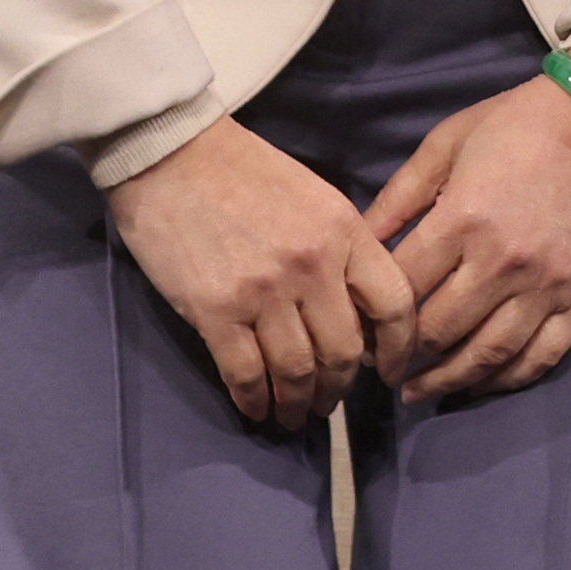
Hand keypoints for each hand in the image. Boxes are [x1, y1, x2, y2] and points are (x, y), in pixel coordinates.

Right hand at [104, 119, 416, 430]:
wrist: (172, 154)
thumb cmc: (246, 173)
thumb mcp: (318, 200)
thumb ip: (344, 251)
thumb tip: (360, 311)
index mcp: (346, 233)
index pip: (394, 304)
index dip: (398, 349)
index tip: (389, 372)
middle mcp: (313, 266)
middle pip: (345, 350)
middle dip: (339, 387)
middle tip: (330, 404)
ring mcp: (264, 291)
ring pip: (297, 370)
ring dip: (297, 403)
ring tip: (293, 415)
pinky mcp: (215, 310)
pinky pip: (244, 373)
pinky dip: (253, 399)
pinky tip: (255, 408)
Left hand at [364, 41, 570, 403]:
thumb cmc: (519, 122)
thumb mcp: (445, 144)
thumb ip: (398, 198)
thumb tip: (356, 247)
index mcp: (462, 220)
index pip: (401, 291)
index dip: (371, 319)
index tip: (358, 331)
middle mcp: (503, 262)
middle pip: (438, 331)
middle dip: (402, 356)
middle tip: (382, 365)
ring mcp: (549, 284)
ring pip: (488, 354)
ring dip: (447, 380)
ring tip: (420, 391)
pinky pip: (542, 355)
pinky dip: (508, 379)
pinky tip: (481, 383)